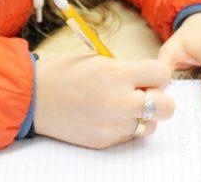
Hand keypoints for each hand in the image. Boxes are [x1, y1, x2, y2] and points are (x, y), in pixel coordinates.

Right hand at [33, 55, 173, 148]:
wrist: (33, 96)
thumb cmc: (63, 72)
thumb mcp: (98, 60)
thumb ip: (126, 70)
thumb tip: (147, 79)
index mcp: (118, 74)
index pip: (162, 75)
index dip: (156, 74)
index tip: (148, 75)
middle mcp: (120, 102)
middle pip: (167, 107)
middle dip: (160, 98)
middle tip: (143, 93)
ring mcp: (113, 125)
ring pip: (150, 126)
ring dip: (143, 116)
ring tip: (123, 107)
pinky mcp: (104, 141)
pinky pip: (129, 136)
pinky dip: (124, 127)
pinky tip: (107, 117)